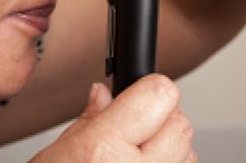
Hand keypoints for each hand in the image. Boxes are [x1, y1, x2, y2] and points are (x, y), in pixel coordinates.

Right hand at [31, 74, 196, 161]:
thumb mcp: (57, 156)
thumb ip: (91, 121)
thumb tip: (105, 93)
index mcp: (103, 151)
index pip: (160, 95)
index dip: (151, 89)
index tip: (141, 93)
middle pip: (181, 124)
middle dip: (162, 121)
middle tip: (134, 132)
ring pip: (189, 154)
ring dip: (170, 152)